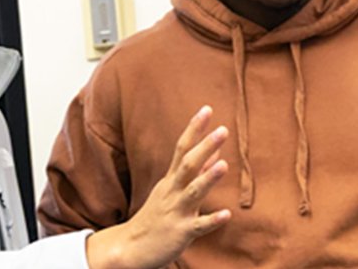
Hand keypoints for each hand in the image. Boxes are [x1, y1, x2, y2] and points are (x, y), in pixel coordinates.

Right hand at [85, 106, 230, 268]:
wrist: (130, 248)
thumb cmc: (156, 217)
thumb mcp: (173, 190)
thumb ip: (196, 172)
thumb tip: (216, 152)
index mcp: (171, 180)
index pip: (182, 148)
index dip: (194, 129)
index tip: (207, 109)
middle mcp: (172, 192)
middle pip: (187, 165)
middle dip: (204, 147)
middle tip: (223, 130)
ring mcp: (176, 211)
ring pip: (193, 192)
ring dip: (207, 178)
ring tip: (224, 165)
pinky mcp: (180, 232)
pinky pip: (198, 226)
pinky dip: (212, 220)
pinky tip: (227, 214)